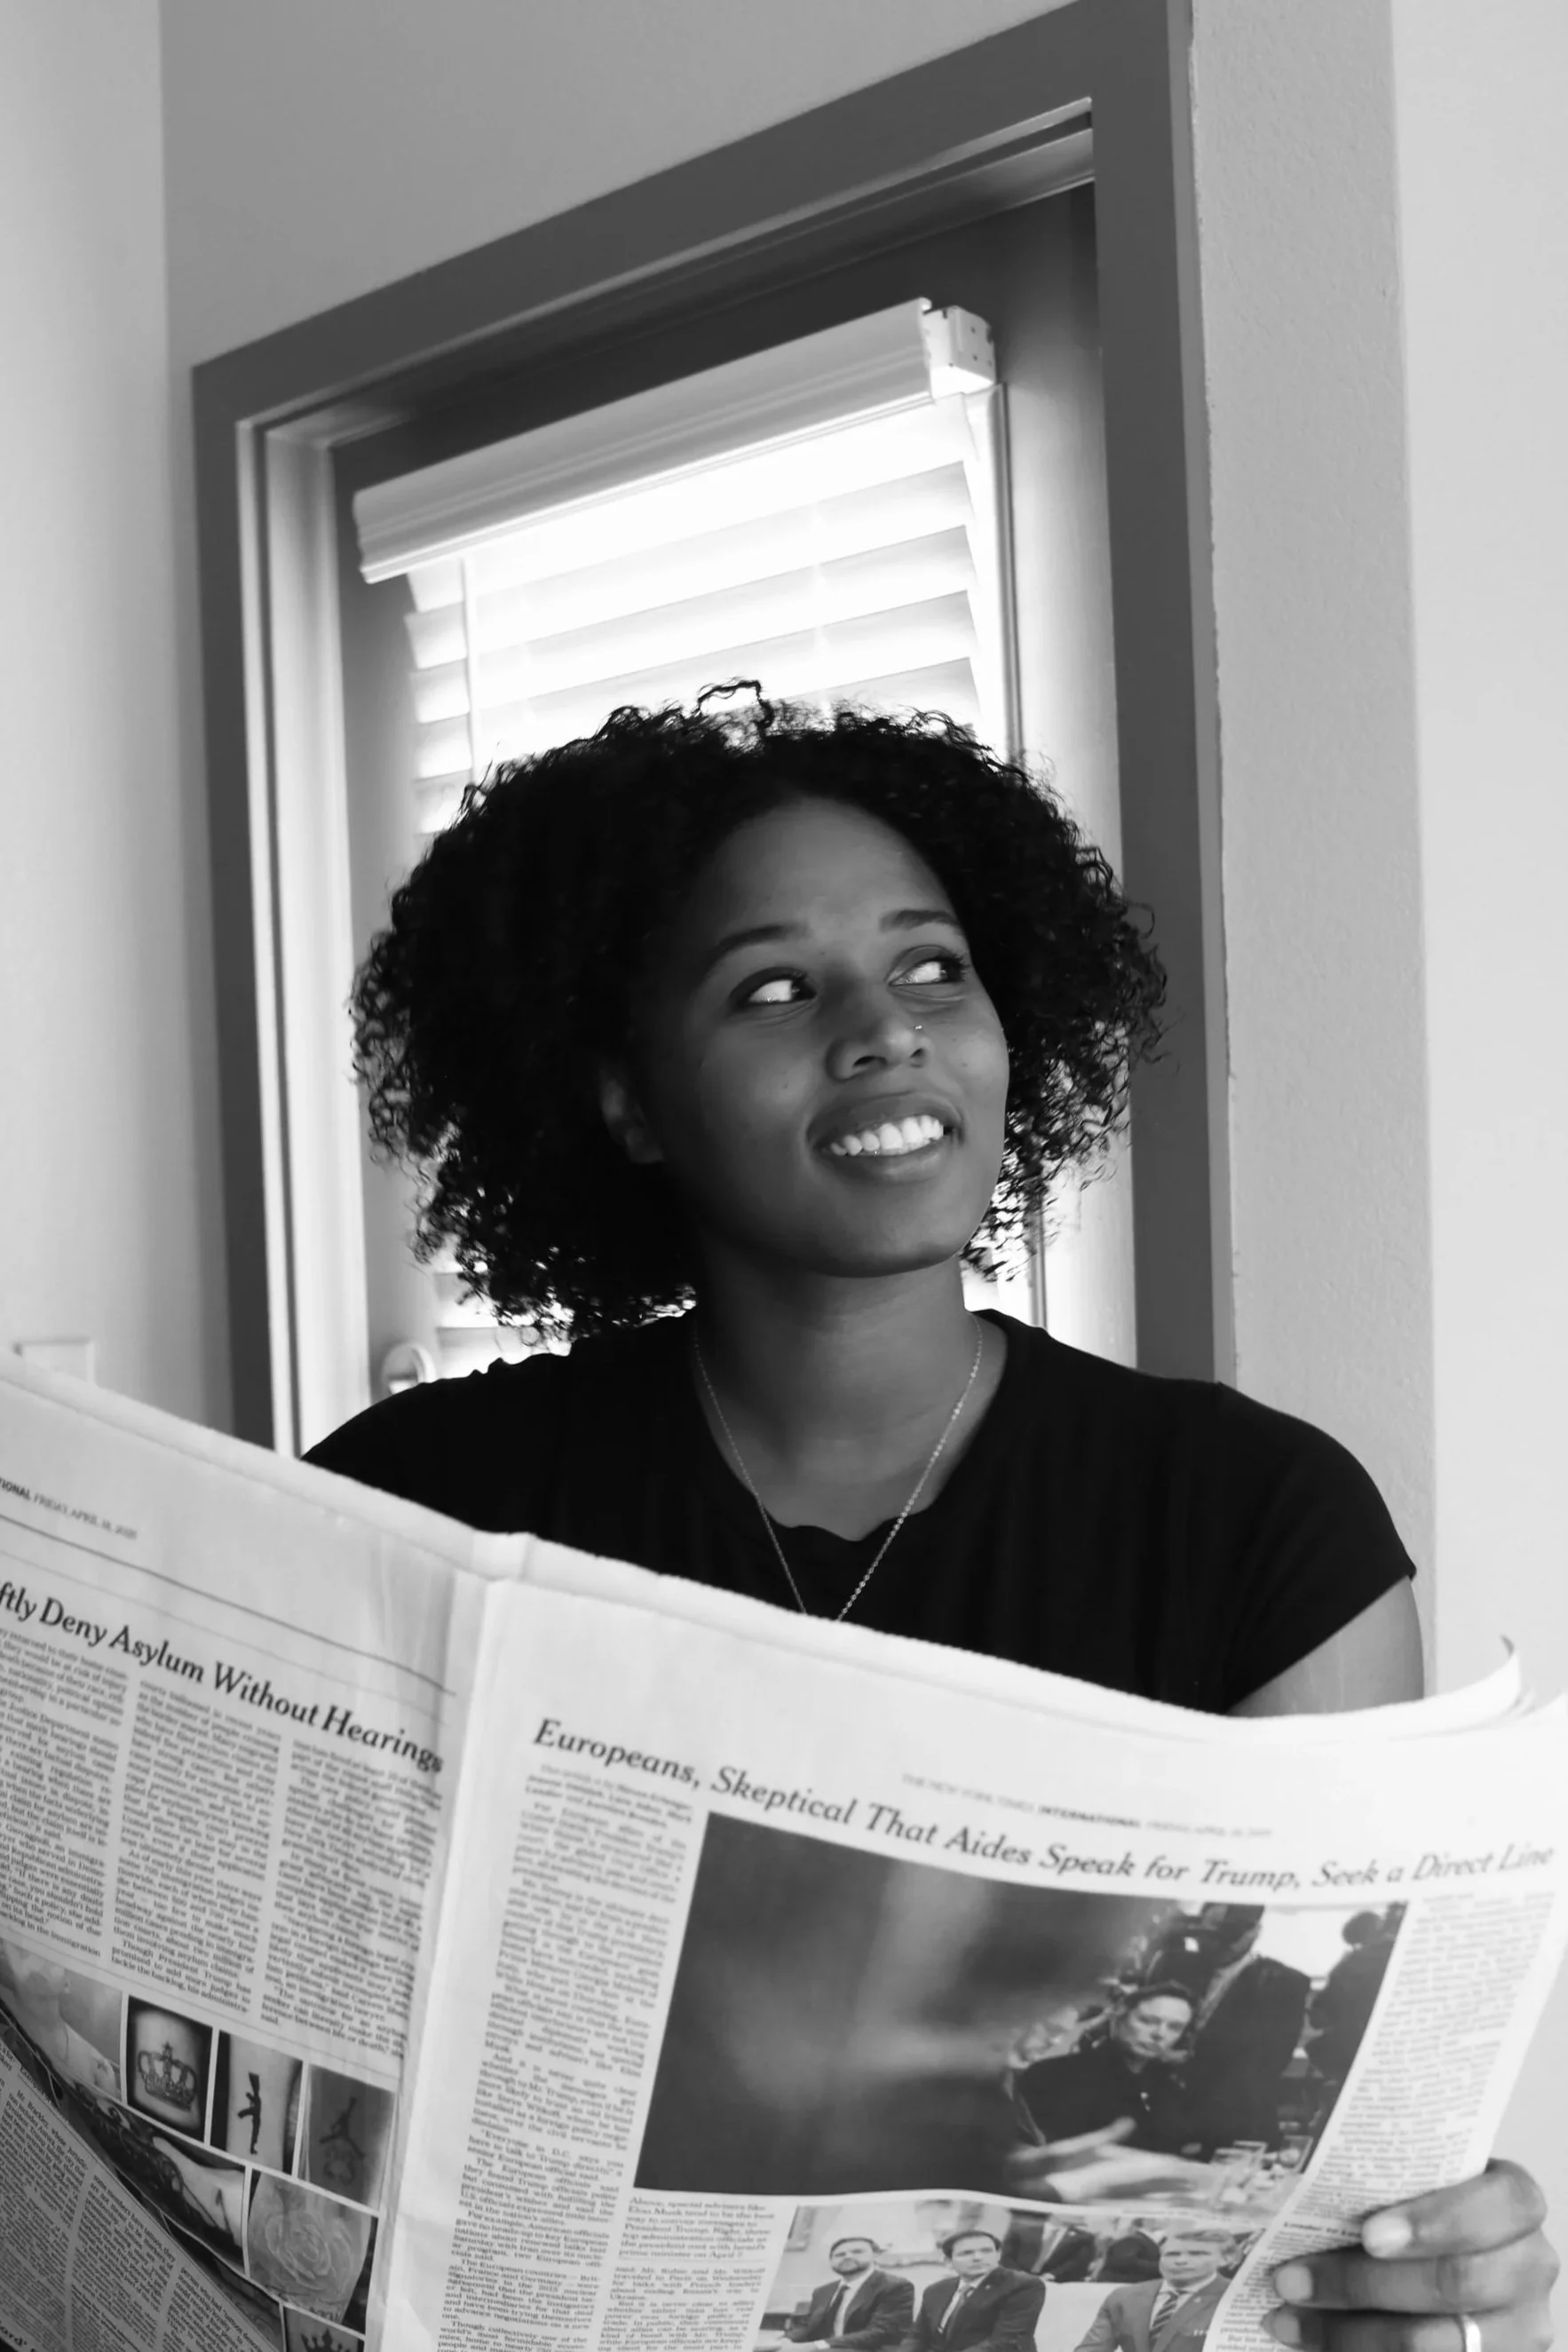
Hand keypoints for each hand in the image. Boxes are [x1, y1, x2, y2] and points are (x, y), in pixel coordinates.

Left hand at [1267, 2161, 1556, 2351]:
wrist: (1442, 2255)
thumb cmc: (1416, 2206)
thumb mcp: (1416, 2181)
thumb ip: (1384, 2176)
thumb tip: (1297, 2171)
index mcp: (1516, 2202)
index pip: (1499, 2205)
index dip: (1436, 2221)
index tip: (1368, 2234)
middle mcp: (1530, 2265)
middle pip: (1456, 2282)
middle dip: (1365, 2284)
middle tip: (1293, 2278)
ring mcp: (1519, 2328)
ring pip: (1435, 2343)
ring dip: (1348, 2331)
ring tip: (1287, 2313)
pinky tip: (1311, 2338)